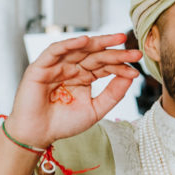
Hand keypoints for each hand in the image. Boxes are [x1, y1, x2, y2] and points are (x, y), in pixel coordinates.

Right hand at [4, 33, 141, 149]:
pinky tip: (85, 40)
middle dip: (115, 52)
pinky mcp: (41, 66)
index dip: (120, 66)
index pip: (105, 67)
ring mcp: (56, 66)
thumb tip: (130, 77)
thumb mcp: (95, 109)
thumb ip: (112, 94)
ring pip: (79, 49)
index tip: (136, 70)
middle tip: (135, 51)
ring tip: (117, 39)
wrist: (38, 134)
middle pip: (96, 55)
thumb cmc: (63, 123)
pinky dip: (69, 44)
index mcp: (84, 77)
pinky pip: (55, 50)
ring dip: (97, 42)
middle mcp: (71, 68)